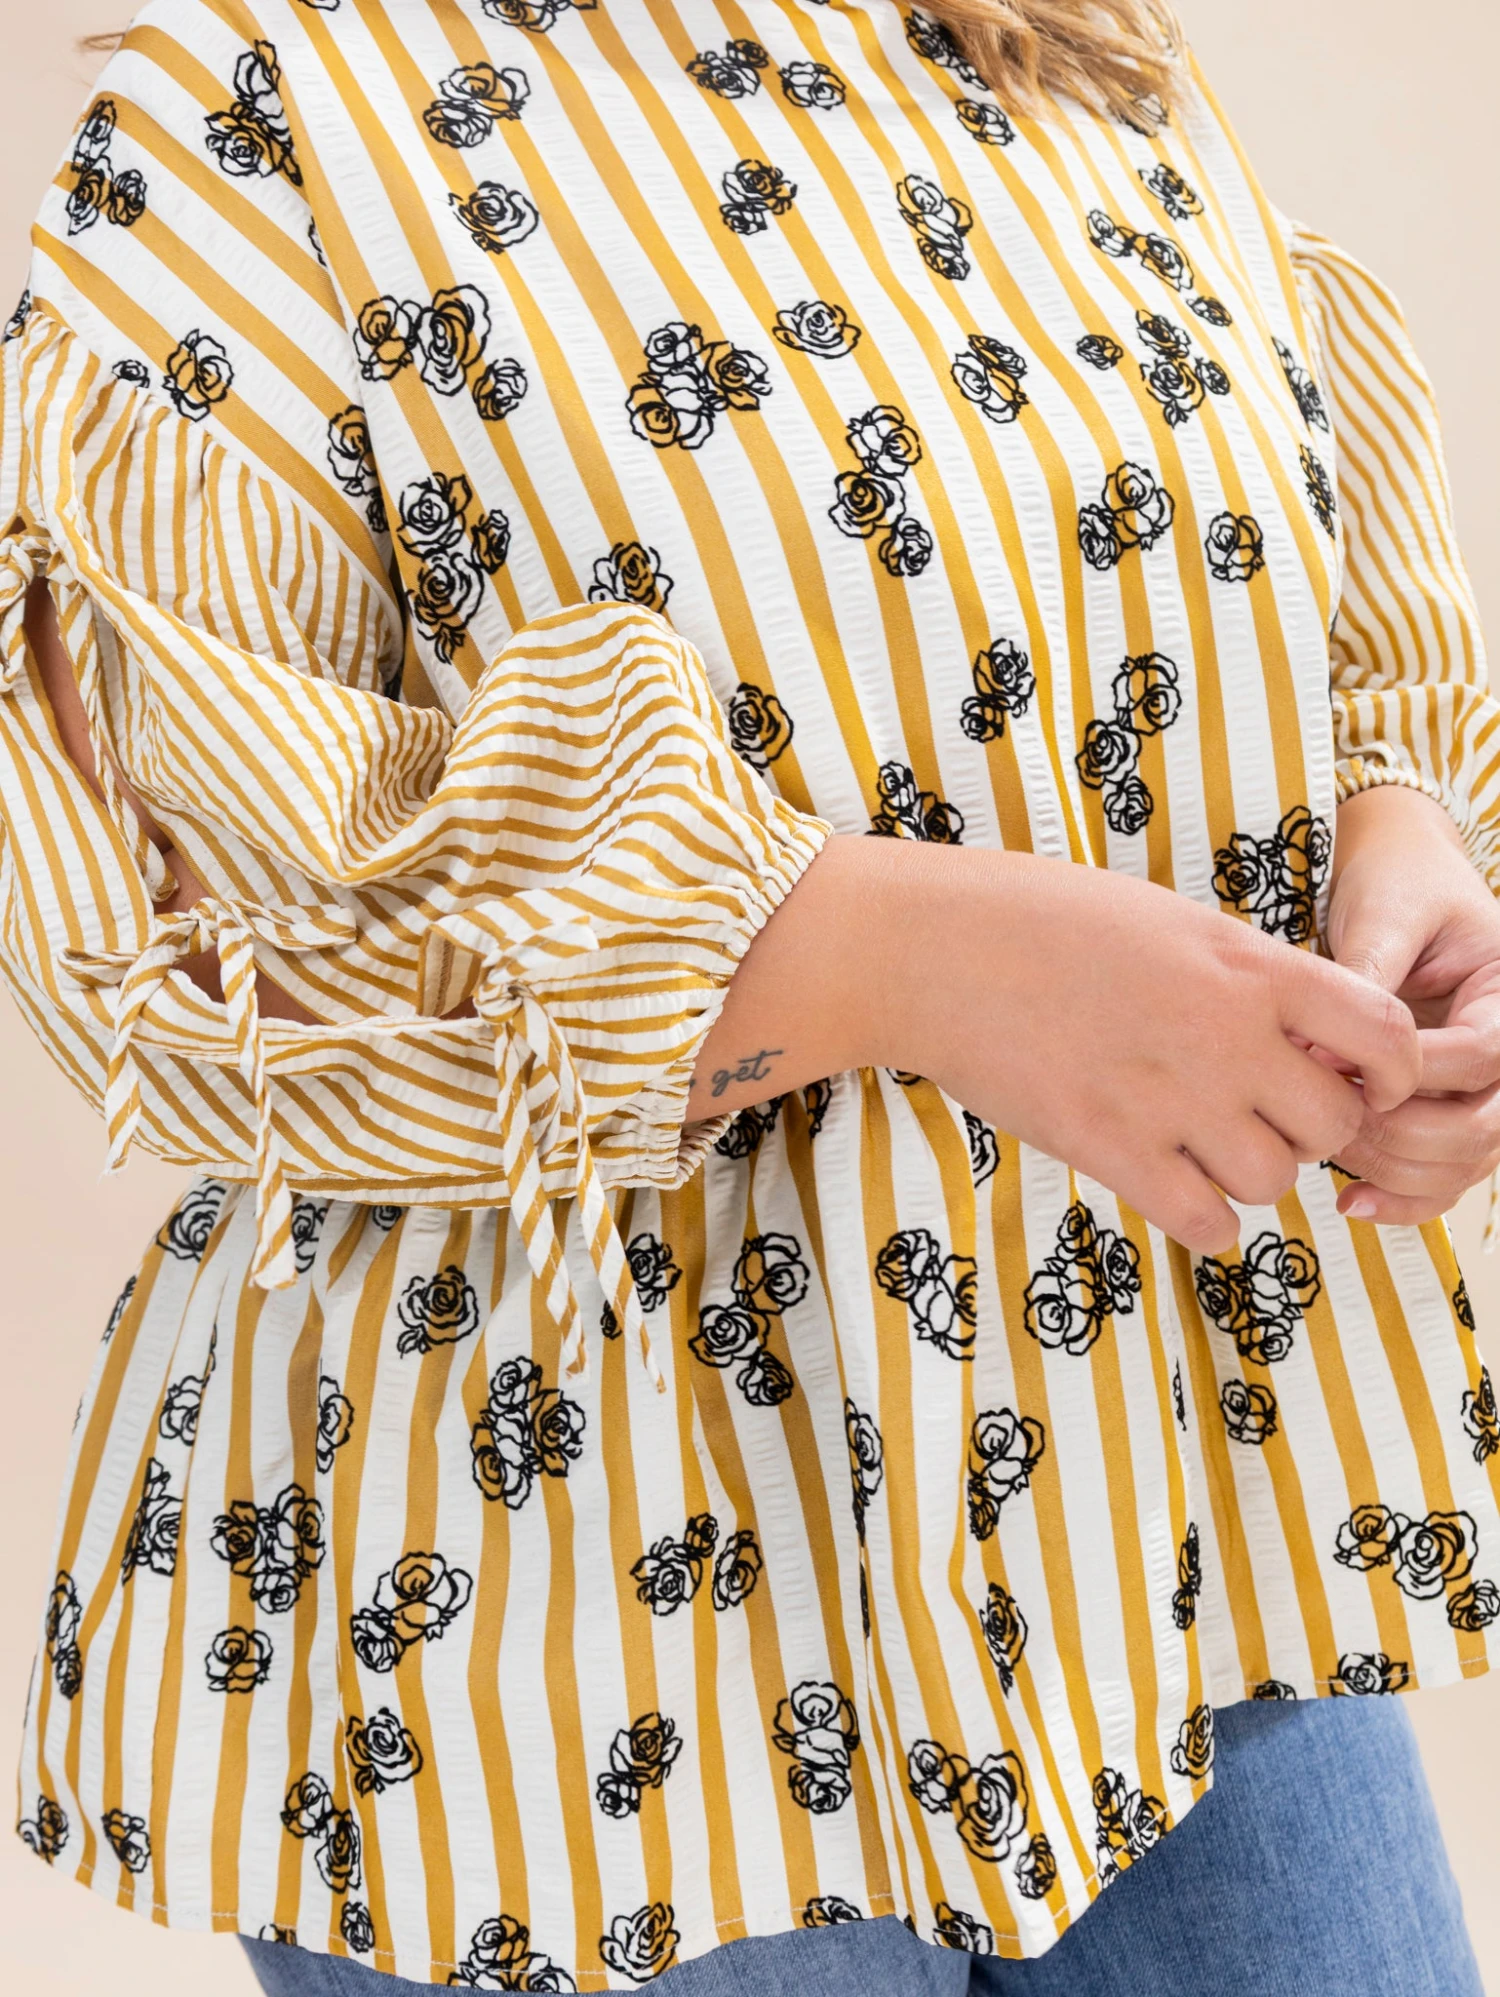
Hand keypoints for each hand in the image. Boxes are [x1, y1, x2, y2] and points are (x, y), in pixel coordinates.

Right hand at [695, 837, 1419, 1254]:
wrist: (931, 949)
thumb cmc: (1042, 919)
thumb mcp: (1169, 920)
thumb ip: (1248, 976)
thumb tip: (1307, 1039)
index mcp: (1249, 965)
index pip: (1387, 1036)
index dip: (1391, 1072)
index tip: (1356, 1078)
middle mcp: (1225, 1034)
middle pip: (1334, 1123)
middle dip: (1309, 1127)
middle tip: (1260, 1112)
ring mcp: (1169, 1096)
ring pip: (1273, 1180)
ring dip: (1251, 1173)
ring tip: (1204, 1143)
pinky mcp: (1109, 1149)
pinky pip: (1207, 1223)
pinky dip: (1203, 1218)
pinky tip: (1172, 1185)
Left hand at [1325, 784, 1499, 1224]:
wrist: (1402, 884)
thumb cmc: (1401, 886)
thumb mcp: (1387, 912)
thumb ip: (1364, 978)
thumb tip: (1321, 1053)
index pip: (1479, 1056)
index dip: (1405, 1071)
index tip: (1335, 1060)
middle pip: (1483, 1128)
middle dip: (1400, 1131)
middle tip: (1328, 1110)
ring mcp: (1489, 1092)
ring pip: (1466, 1166)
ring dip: (1394, 1169)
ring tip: (1327, 1144)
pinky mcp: (1454, 1116)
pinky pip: (1446, 1178)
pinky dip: (1401, 1200)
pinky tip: (1349, 1200)